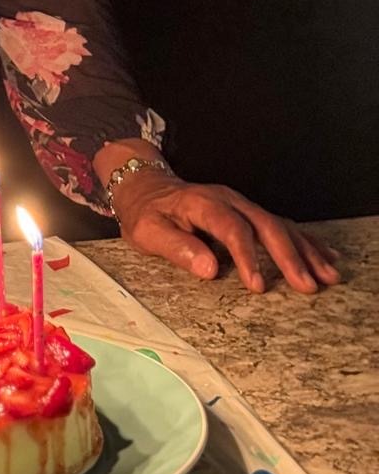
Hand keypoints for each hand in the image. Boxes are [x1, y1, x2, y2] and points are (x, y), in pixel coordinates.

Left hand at [111, 175, 339, 294]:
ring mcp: (242, 204)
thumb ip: (176, 248)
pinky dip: (305, 241)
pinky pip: (282, 224)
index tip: (259, 286)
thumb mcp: (147, 231)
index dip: (248, 256)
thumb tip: (209, 268)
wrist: (147, 186)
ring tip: (328, 276)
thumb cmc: (146, 213)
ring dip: (306, 251)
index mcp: (202, 203)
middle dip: (289, 257)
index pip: (232, 228)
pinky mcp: (249, 212)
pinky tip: (325, 256)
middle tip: (307, 286)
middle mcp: (228, 200)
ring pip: (281, 225)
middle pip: (266, 224)